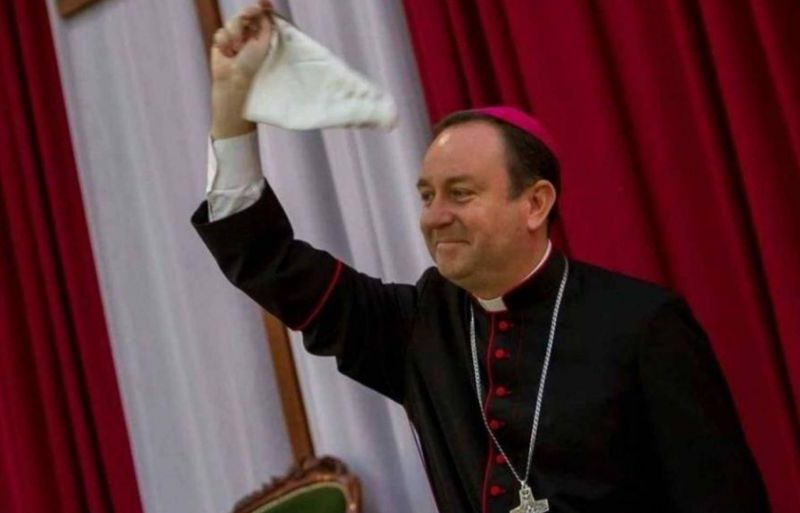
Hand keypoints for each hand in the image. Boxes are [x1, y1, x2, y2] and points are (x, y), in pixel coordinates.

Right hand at [209, 0, 273, 138]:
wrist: (233, 79)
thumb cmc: (252, 66)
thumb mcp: (264, 43)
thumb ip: (265, 24)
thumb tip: (265, 6)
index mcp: (262, 36)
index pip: (261, 16)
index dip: (261, 8)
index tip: (264, 3)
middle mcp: (249, 35)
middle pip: (245, 14)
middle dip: (245, 17)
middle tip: (248, 20)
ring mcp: (235, 38)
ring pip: (232, 22)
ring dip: (234, 34)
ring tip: (237, 50)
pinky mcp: (221, 43)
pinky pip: (220, 33)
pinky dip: (224, 42)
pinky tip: (227, 53)